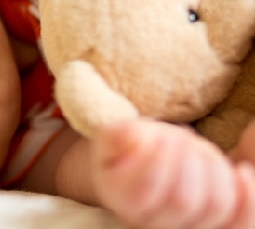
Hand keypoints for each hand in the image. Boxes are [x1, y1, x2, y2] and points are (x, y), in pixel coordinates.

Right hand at [91, 119, 254, 228]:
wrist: (144, 168)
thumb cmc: (128, 151)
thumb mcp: (114, 139)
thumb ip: (117, 135)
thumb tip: (129, 137)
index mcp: (124, 203)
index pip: (145, 191)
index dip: (158, 161)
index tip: (163, 137)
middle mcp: (155, 226)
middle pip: (184, 200)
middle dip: (188, 159)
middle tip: (181, 137)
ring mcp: (189, 228)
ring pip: (216, 206)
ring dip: (214, 167)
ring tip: (199, 148)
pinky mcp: (217, 225)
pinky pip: (241, 222)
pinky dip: (248, 196)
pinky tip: (242, 171)